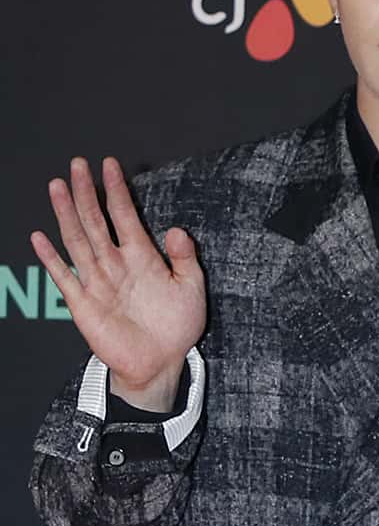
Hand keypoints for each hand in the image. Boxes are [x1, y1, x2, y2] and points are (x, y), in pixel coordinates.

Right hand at [32, 156, 204, 409]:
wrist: (160, 361)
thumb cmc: (177, 325)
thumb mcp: (191, 288)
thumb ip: (186, 259)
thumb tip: (177, 230)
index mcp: (143, 257)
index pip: (125, 216)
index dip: (117, 191)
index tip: (110, 165)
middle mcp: (116, 264)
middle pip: (96, 220)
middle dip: (87, 192)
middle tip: (77, 163)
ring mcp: (97, 281)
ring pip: (77, 239)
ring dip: (67, 213)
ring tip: (58, 186)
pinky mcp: (83, 303)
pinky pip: (64, 277)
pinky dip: (51, 258)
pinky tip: (40, 238)